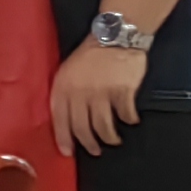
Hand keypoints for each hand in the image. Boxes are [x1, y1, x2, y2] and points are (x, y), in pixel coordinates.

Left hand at [49, 36, 145, 157]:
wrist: (115, 37)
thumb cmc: (89, 55)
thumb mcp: (68, 71)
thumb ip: (66, 93)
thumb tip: (67, 119)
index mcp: (64, 86)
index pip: (60, 118)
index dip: (63, 138)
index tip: (67, 152)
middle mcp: (81, 92)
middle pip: (82, 127)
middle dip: (88, 143)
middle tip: (94, 151)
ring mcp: (102, 92)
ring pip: (103, 126)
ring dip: (109, 138)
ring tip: (113, 140)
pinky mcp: (123, 92)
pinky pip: (125, 114)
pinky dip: (129, 120)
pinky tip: (130, 120)